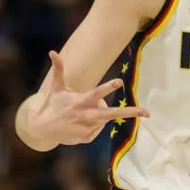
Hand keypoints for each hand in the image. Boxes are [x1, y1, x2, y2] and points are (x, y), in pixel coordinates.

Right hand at [22, 51, 149, 146]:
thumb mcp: (56, 87)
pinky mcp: (87, 138)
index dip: (108, 87)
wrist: (42, 129)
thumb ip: (59, 69)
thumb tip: (52, 51)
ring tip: (83, 112)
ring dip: (99, 114)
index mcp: (81, 101)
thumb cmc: (53, 105)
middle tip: (147, 112)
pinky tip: (81, 122)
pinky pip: (98, 129)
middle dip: (130, 112)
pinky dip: (94, 124)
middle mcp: (87, 116)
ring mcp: (88, 128)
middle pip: (112, 113)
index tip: (119, 82)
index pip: (97, 93)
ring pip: (104, 119)